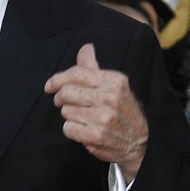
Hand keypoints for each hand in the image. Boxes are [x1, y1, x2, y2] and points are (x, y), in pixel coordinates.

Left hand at [44, 43, 148, 180]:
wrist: (139, 142)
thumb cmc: (121, 111)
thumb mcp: (114, 86)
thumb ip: (94, 68)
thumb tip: (85, 48)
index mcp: (114, 81)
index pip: (76, 74)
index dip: (57, 79)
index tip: (49, 86)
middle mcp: (111, 97)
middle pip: (67, 92)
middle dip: (60, 98)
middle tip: (63, 103)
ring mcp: (104, 117)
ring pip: (65, 111)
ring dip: (69, 116)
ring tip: (83, 118)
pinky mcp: (96, 135)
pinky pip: (67, 128)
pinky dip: (71, 130)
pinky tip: (84, 130)